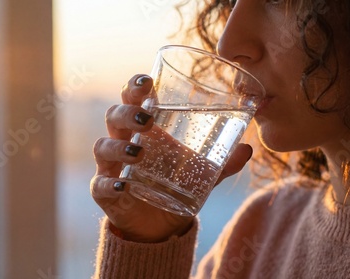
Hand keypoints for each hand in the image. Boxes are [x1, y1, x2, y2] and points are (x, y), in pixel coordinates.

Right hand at [90, 74, 253, 242]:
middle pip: (114, 116)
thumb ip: (223, 161)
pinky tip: (123, 185)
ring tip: (138, 152)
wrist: (160, 224)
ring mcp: (112, 166)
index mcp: (145, 128)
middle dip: (126, 112)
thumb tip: (248, 148)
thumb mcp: (202, 172)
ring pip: (103, 146)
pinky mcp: (106, 192)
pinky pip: (101, 184)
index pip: (133, 98)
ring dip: (118, 146)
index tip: (148, 82)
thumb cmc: (177, 185)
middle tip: (147, 119)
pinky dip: (109, 183)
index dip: (135, 86)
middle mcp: (124, 142)